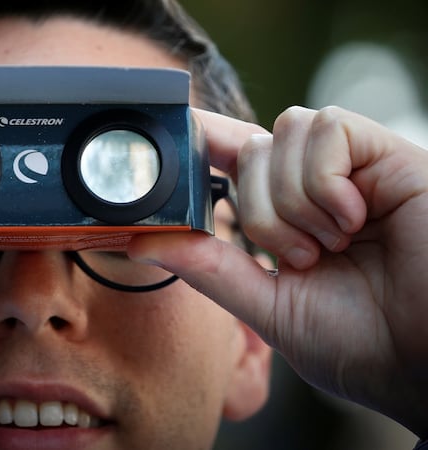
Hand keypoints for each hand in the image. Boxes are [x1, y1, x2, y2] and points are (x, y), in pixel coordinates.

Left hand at [129, 106, 427, 436]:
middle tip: (304, 258)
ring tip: (336, 244)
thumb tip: (140, 242)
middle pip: (249, 151)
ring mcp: (353, 169)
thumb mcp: (270, 307)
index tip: (173, 146)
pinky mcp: (389, 154)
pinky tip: (354, 219)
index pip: (236, 162)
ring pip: (281, 134)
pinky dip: (325, 180)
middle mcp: (319, 187)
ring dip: (293, 201)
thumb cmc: (365, 345)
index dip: (203, 147)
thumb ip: (211, 269)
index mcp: (291, 219)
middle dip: (260, 213)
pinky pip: (327, 128)